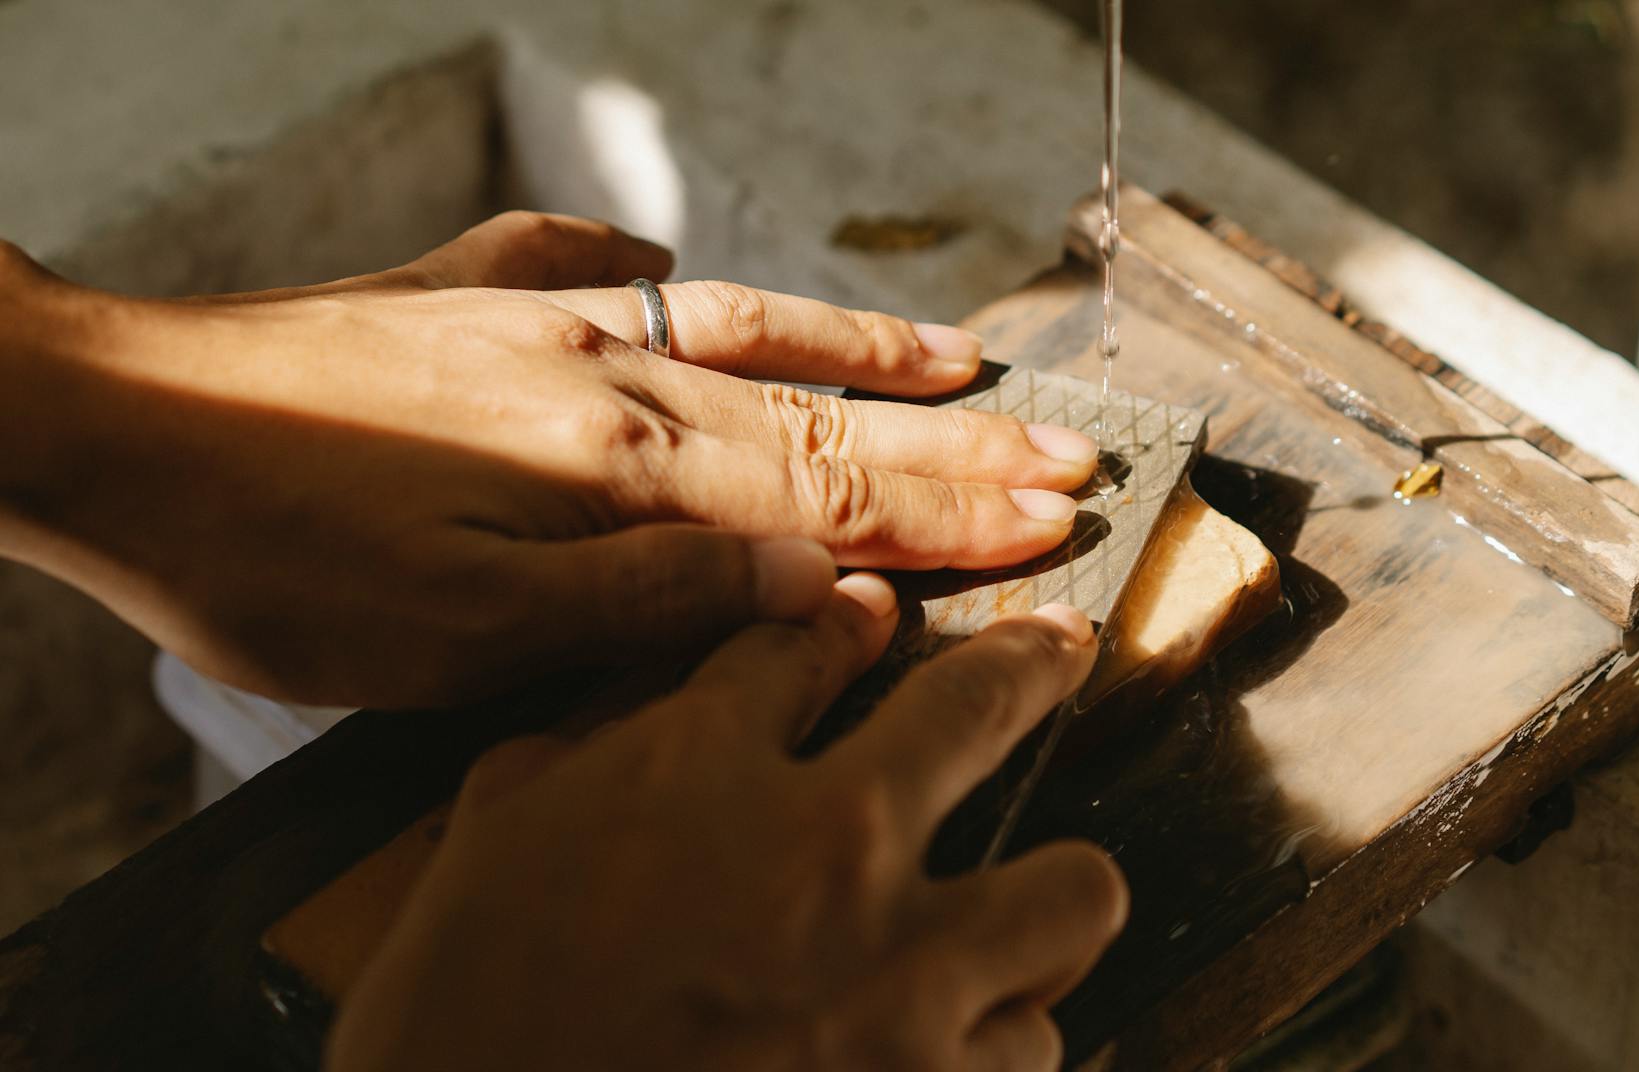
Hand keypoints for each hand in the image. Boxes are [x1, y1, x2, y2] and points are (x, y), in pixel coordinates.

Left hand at [0, 214, 1098, 705]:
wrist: (110, 428)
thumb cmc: (278, 558)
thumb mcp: (459, 637)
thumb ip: (647, 602)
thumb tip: (811, 577)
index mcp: (620, 468)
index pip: (831, 491)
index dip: (954, 510)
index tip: (1062, 511)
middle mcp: (606, 376)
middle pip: (818, 412)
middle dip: (954, 444)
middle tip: (1070, 446)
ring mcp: (540, 321)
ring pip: (741, 332)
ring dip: (858, 345)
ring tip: (955, 358)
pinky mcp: (466, 295)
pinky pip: (596, 271)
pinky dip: (665, 279)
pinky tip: (682, 275)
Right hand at [327, 577, 1126, 1071]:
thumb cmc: (461, 1033)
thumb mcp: (477, 863)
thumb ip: (557, 773)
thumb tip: (597, 738)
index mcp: (698, 772)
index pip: (797, 650)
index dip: (842, 626)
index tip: (868, 616)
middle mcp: (825, 845)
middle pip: (980, 705)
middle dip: (1033, 664)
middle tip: (1060, 652)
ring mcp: (901, 971)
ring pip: (1072, 888)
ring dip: (1044, 901)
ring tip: (1022, 915)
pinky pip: (1032, 1044)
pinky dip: (999, 1044)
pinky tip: (959, 1049)